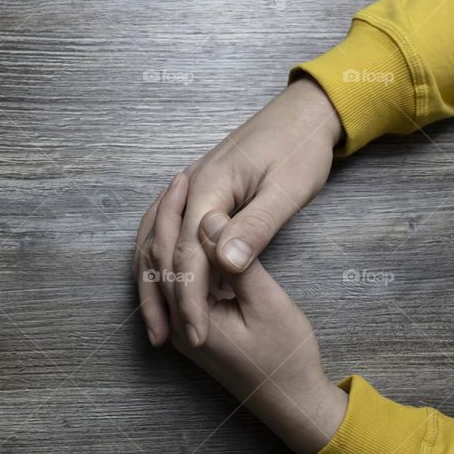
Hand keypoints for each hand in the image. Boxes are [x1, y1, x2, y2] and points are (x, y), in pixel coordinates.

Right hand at [134, 77, 342, 347]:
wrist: (303, 112)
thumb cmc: (300, 149)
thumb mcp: (287, 191)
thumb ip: (255, 228)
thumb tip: (224, 264)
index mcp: (209, 187)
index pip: (187, 254)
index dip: (190, 300)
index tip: (196, 336)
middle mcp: (189, 187)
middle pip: (158, 249)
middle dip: (163, 298)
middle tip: (167, 341)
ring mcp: (189, 187)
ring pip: (152, 241)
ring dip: (151, 283)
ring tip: (157, 324)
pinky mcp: (196, 192)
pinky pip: (164, 231)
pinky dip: (158, 261)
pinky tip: (164, 284)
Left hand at [146, 175, 346, 453]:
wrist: (291, 399)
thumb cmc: (286, 355)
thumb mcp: (268, 304)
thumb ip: (237, 263)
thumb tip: (208, 222)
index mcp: (188, 317)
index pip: (166, 255)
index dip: (174, 213)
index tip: (186, 177)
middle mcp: (174, 322)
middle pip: (156, 261)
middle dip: (166, 218)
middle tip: (181, 178)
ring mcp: (181, 326)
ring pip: (162, 271)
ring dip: (170, 233)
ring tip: (183, 196)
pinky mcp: (194, 324)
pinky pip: (176, 282)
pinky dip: (180, 253)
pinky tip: (195, 231)